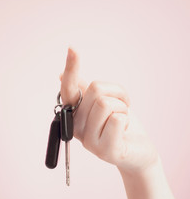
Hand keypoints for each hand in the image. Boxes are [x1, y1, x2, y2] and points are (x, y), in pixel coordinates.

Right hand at [60, 47, 157, 173]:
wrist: (136, 150)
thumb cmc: (119, 125)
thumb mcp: (103, 102)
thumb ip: (83, 89)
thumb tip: (60, 75)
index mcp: (74, 114)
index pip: (69, 88)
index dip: (71, 68)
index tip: (72, 48)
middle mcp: (77, 127)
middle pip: (96, 90)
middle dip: (117, 94)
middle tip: (122, 107)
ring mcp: (89, 141)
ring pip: (106, 103)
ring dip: (123, 107)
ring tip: (123, 119)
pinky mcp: (106, 150)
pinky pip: (117, 119)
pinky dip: (127, 119)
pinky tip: (125, 130)